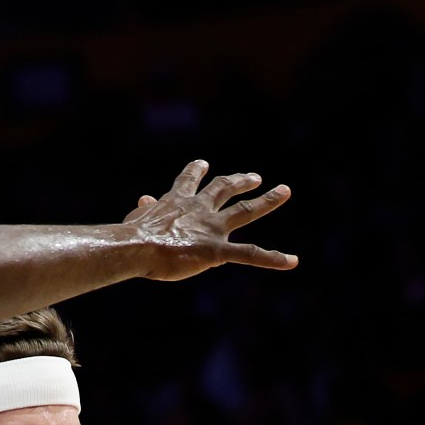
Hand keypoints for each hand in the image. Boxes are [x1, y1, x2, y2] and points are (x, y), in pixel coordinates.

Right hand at [125, 161, 297, 279]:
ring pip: (246, 211)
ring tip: (283, 191)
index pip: (188, 181)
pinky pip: (250, 254)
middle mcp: (199, 209)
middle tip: (256, 177)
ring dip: (267, 201)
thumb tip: (143, 201)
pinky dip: (273, 258)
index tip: (202, 164)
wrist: (137, 247)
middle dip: (241, 181)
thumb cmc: (131, 237)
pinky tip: (292, 261)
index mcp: (177, 202)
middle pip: (224, 188)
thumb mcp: (135, 220)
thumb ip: (142, 211)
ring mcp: (211, 228)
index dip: (195, 172)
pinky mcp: (217, 251)